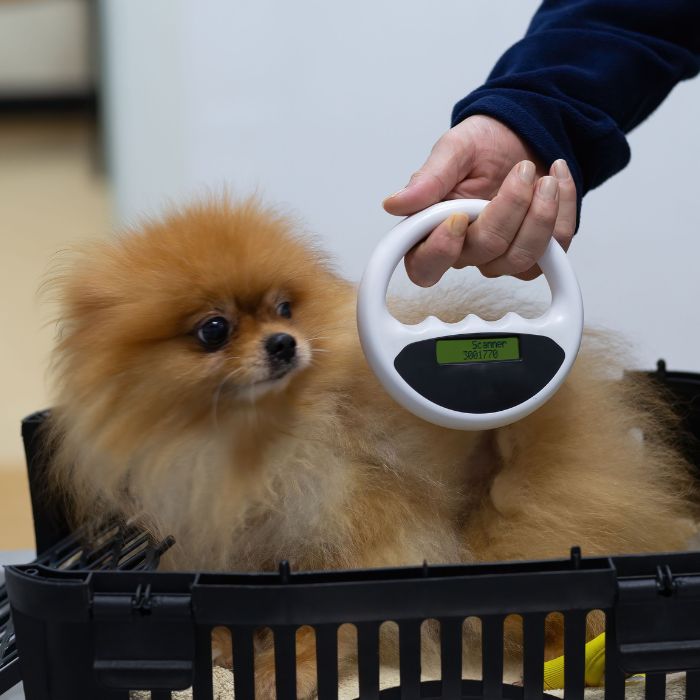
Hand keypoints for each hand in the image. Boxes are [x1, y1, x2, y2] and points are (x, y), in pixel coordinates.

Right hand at [383, 115, 576, 284]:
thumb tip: (394, 204)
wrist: (524, 133)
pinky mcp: (537, 253)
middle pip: (484, 254)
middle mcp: (465, 250)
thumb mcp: (454, 149)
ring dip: (540, 215)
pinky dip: (562, 211)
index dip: (440, 251)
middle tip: (522, 171)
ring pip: (521, 259)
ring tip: (545, 177)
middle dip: (509, 209)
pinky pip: (555, 250)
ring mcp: (501, 256)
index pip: (424, 266)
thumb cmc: (484, 143)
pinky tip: (557, 179)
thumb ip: (428, 179)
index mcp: (433, 230)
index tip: (458, 217)